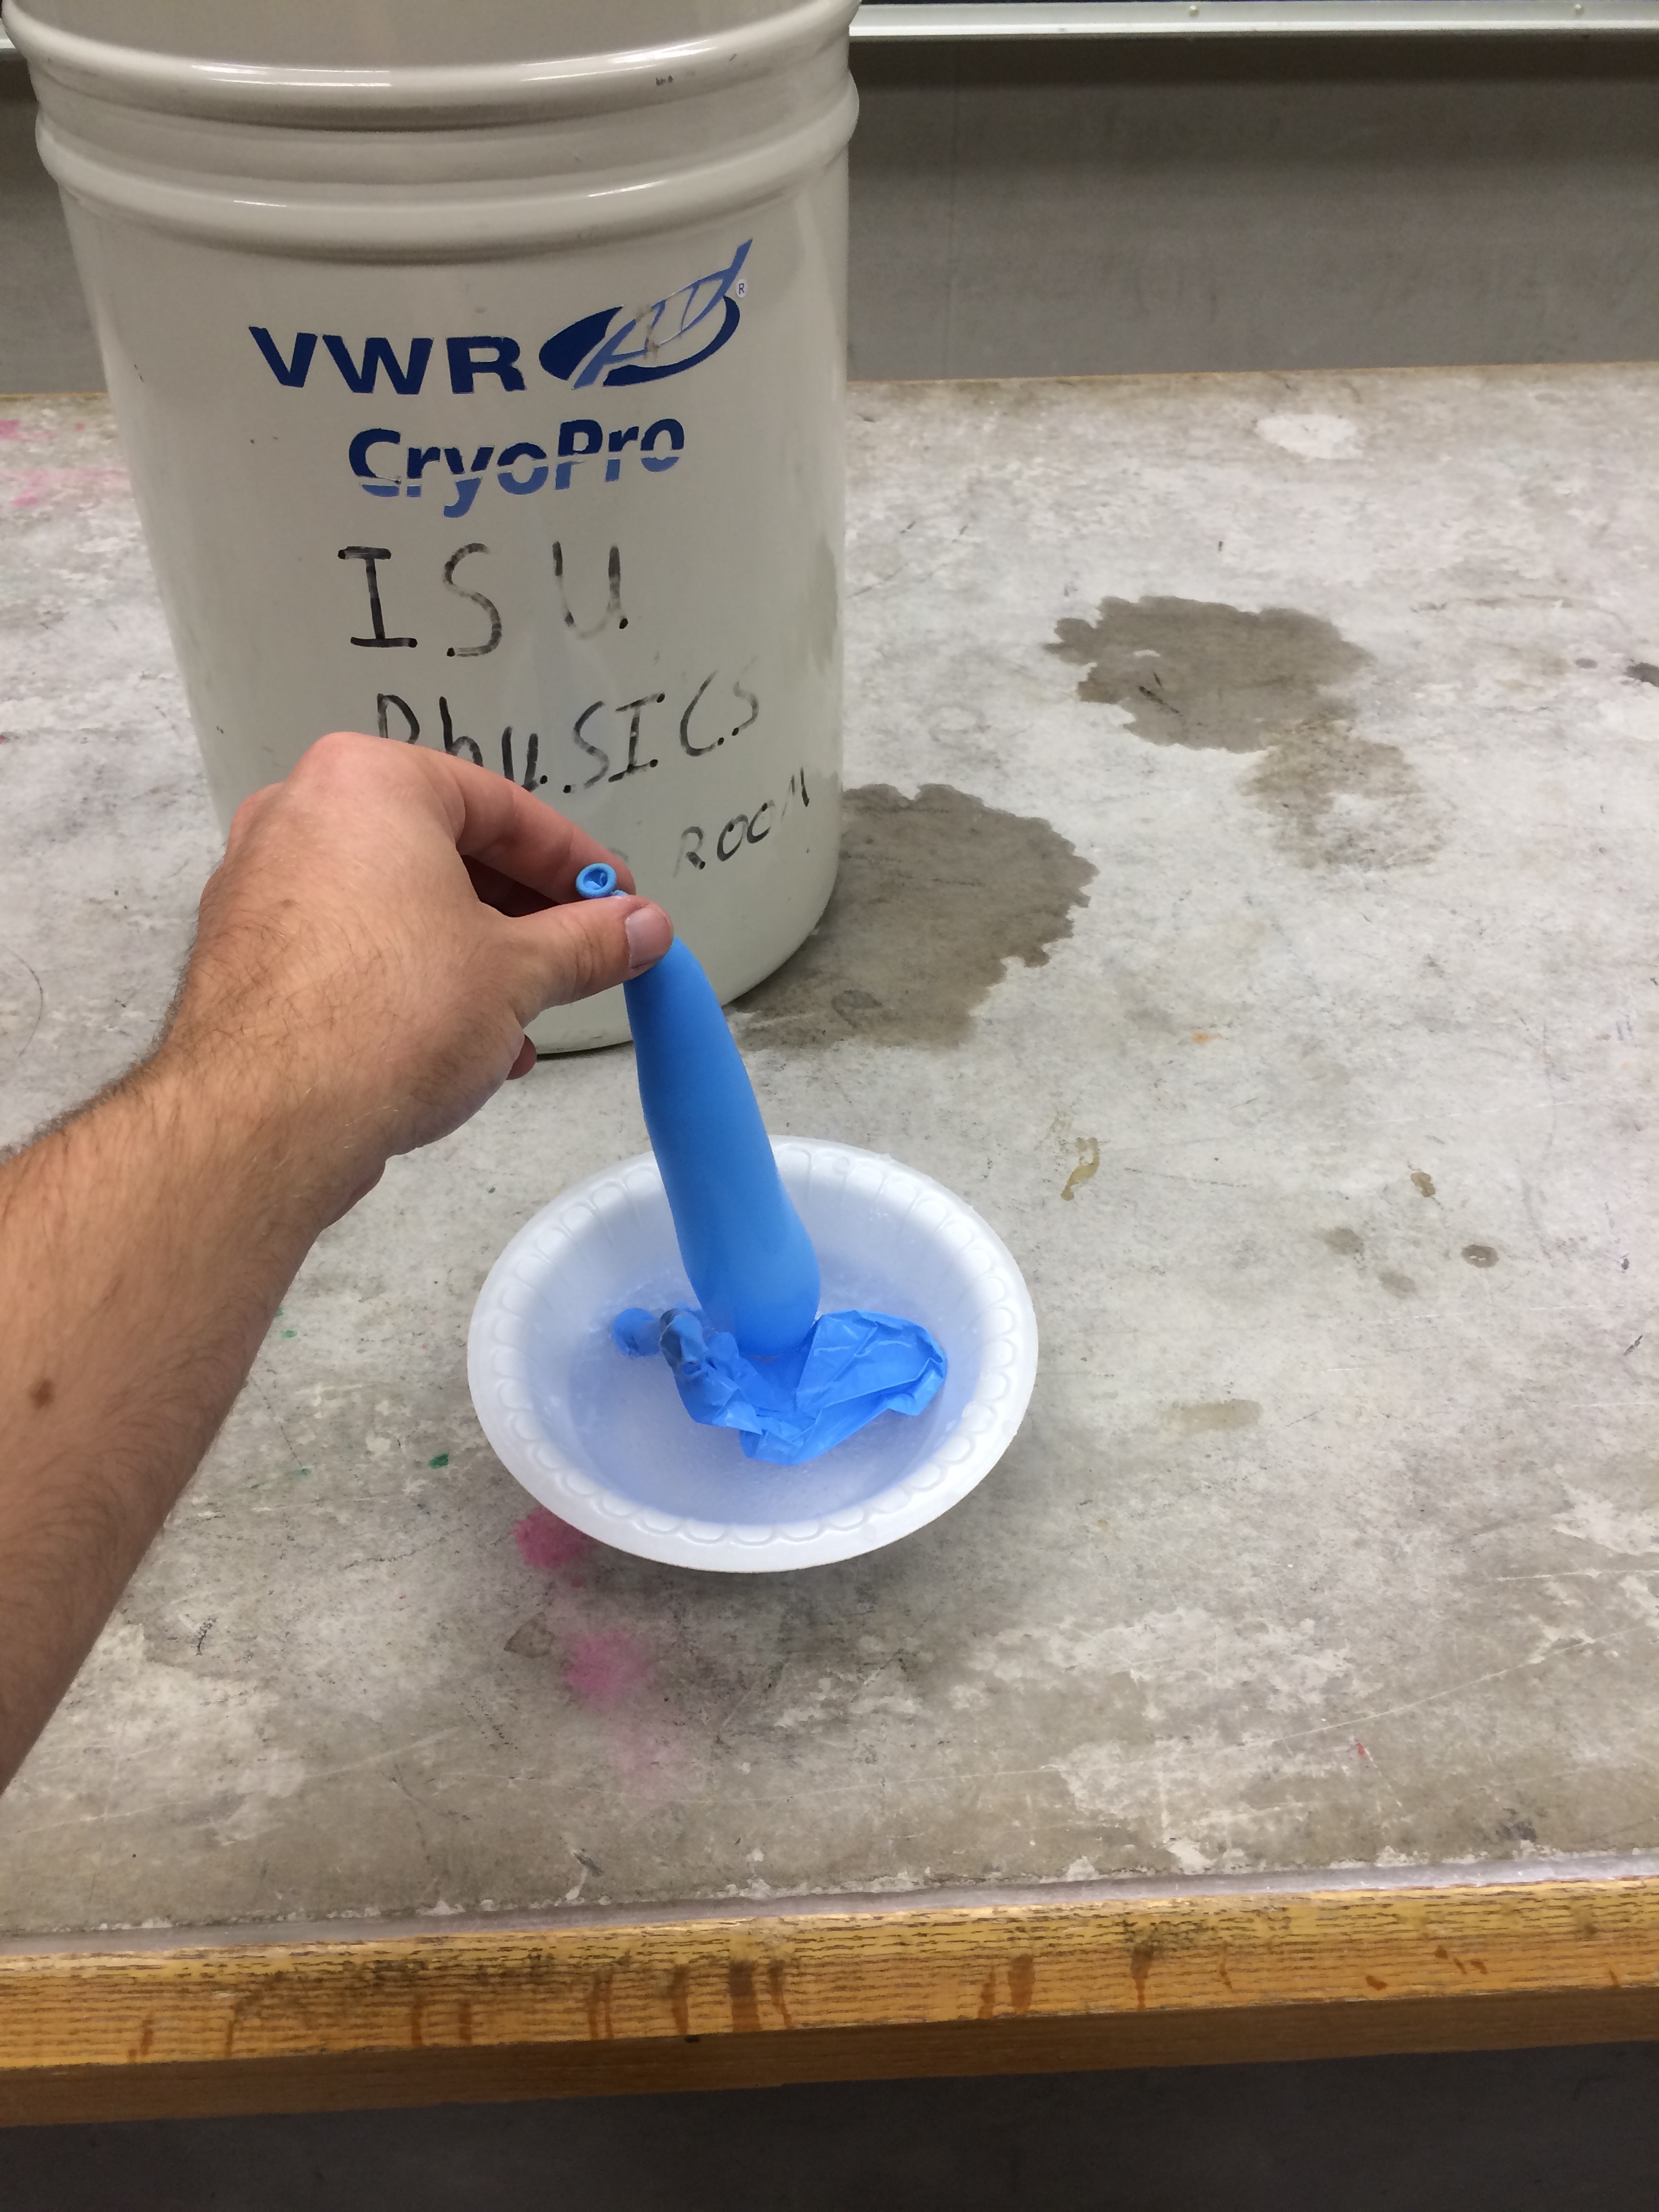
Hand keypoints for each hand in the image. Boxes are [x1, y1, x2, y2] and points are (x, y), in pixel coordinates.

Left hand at [156, 731, 671, 1219]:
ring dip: (475, 960)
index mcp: (369, 781)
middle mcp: (302, 812)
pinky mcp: (245, 953)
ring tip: (525, 1022)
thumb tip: (649, 926)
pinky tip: (460, 1047)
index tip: (623, 906)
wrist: (262, 1119)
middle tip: (581, 961)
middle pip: (445, 852)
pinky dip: (411, 981)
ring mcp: (261, 883)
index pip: (503, 807)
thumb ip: (589, 942)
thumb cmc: (394, 1014)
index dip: (577, 863)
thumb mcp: (518, 974)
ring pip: (399, 906)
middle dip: (523, 917)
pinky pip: (351, 946)